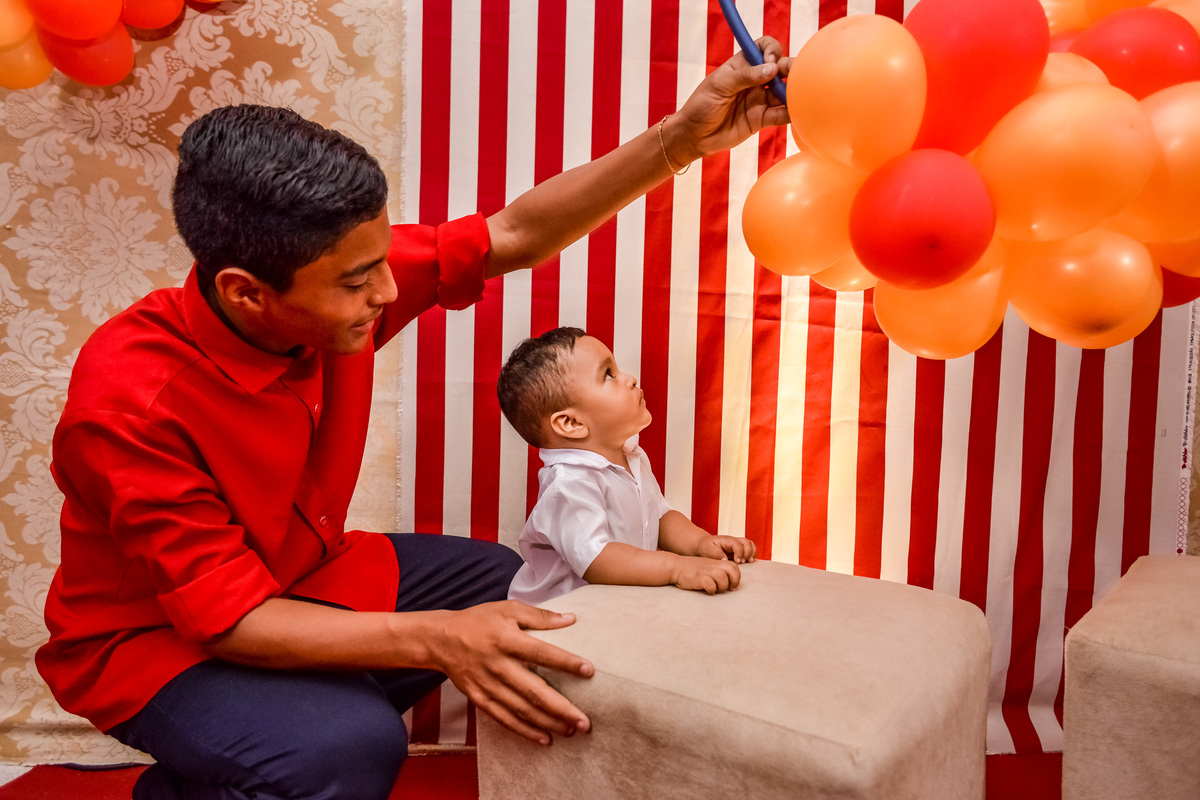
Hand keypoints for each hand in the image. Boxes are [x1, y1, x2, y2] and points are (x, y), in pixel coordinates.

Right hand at [430, 601, 593, 745]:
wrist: (440, 639)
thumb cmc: (479, 621)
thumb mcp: (508, 609)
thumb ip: (539, 616)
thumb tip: (571, 619)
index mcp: (506, 640)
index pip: (541, 652)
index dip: (565, 662)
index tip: (588, 670)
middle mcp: (497, 665)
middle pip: (533, 691)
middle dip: (561, 708)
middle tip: (584, 722)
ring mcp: (487, 685)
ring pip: (521, 710)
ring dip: (547, 723)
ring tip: (571, 730)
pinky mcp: (479, 699)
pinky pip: (504, 718)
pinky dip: (524, 731)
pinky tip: (544, 739)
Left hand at [666, 35, 792, 164]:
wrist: (693, 136)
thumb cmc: (701, 105)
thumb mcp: (720, 85)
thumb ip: (745, 76)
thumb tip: (772, 69)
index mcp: (742, 65)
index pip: (764, 48)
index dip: (772, 51)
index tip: (770, 61)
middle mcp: (755, 80)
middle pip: (780, 69)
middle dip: (792, 69)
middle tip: (797, 76)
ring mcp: (760, 99)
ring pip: (784, 92)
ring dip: (794, 92)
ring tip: (800, 95)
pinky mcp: (761, 119)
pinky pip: (780, 115)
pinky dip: (790, 113)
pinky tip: (795, 112)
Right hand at [671, 555, 741, 593]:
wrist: (676, 567)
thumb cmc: (693, 569)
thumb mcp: (709, 566)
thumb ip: (720, 571)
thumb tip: (732, 585)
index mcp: (717, 562)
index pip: (735, 568)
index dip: (736, 578)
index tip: (732, 586)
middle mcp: (714, 565)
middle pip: (732, 571)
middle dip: (733, 582)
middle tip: (728, 589)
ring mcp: (707, 571)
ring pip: (723, 579)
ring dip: (721, 587)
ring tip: (715, 589)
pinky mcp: (699, 578)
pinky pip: (711, 585)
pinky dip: (711, 590)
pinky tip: (707, 590)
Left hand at [695, 535, 757, 563]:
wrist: (704, 545)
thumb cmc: (705, 547)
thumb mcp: (707, 549)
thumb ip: (716, 554)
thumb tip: (725, 560)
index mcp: (726, 540)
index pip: (737, 544)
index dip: (740, 552)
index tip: (738, 561)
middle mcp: (734, 541)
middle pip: (747, 542)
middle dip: (748, 553)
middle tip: (742, 562)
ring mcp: (737, 545)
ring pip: (750, 544)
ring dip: (752, 553)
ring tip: (749, 561)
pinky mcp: (739, 550)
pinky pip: (750, 549)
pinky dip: (752, 554)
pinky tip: (749, 561)